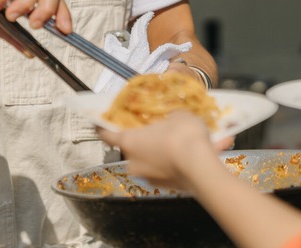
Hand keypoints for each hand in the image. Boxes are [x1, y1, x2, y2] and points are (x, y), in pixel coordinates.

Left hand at [99, 111, 232, 190]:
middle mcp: (134, 162)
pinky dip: (177, 161)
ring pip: (152, 160)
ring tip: (184, 141)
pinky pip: (168, 169)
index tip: (99, 123)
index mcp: (129, 141)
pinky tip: (195, 152)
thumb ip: (171, 117)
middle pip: (133, 148)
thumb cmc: (182, 137)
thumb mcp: (178, 115)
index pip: (107, 135)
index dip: (103, 127)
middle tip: (157, 129)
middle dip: (144, 140)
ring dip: (163, 151)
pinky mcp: (164, 186)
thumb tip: (173, 118)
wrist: (201, 167)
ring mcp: (148, 177)